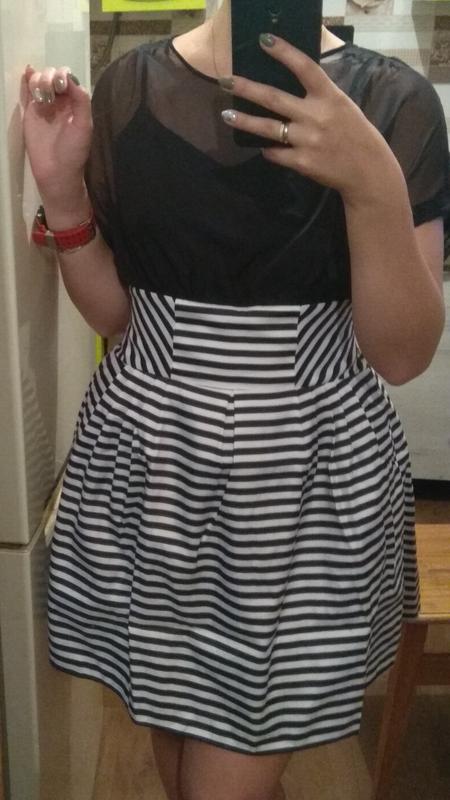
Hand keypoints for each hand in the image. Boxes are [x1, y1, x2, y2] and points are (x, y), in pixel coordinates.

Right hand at [22, 64, 92, 204]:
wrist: (56, 172)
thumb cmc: (74, 152)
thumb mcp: (84, 126)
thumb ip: (81, 101)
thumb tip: (70, 78)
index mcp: (75, 104)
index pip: (69, 79)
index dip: (64, 76)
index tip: (62, 87)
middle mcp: (60, 102)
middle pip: (52, 76)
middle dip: (51, 77)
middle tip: (52, 93)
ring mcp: (44, 106)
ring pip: (39, 80)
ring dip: (40, 80)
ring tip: (43, 97)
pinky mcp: (30, 112)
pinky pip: (28, 91)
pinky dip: (28, 79)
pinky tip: (28, 73)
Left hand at [220, 33, 392, 201]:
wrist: (367, 170)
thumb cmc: (354, 134)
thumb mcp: (342, 106)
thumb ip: (319, 96)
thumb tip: (292, 84)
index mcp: (329, 96)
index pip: (304, 67)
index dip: (284, 52)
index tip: (264, 40)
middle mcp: (316, 116)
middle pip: (274, 98)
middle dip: (247, 88)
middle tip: (225, 81)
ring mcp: (307, 140)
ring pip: (268, 128)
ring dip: (244, 121)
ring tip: (226, 115)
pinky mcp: (302, 162)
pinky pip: (276, 153)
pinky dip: (268, 150)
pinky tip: (263, 147)